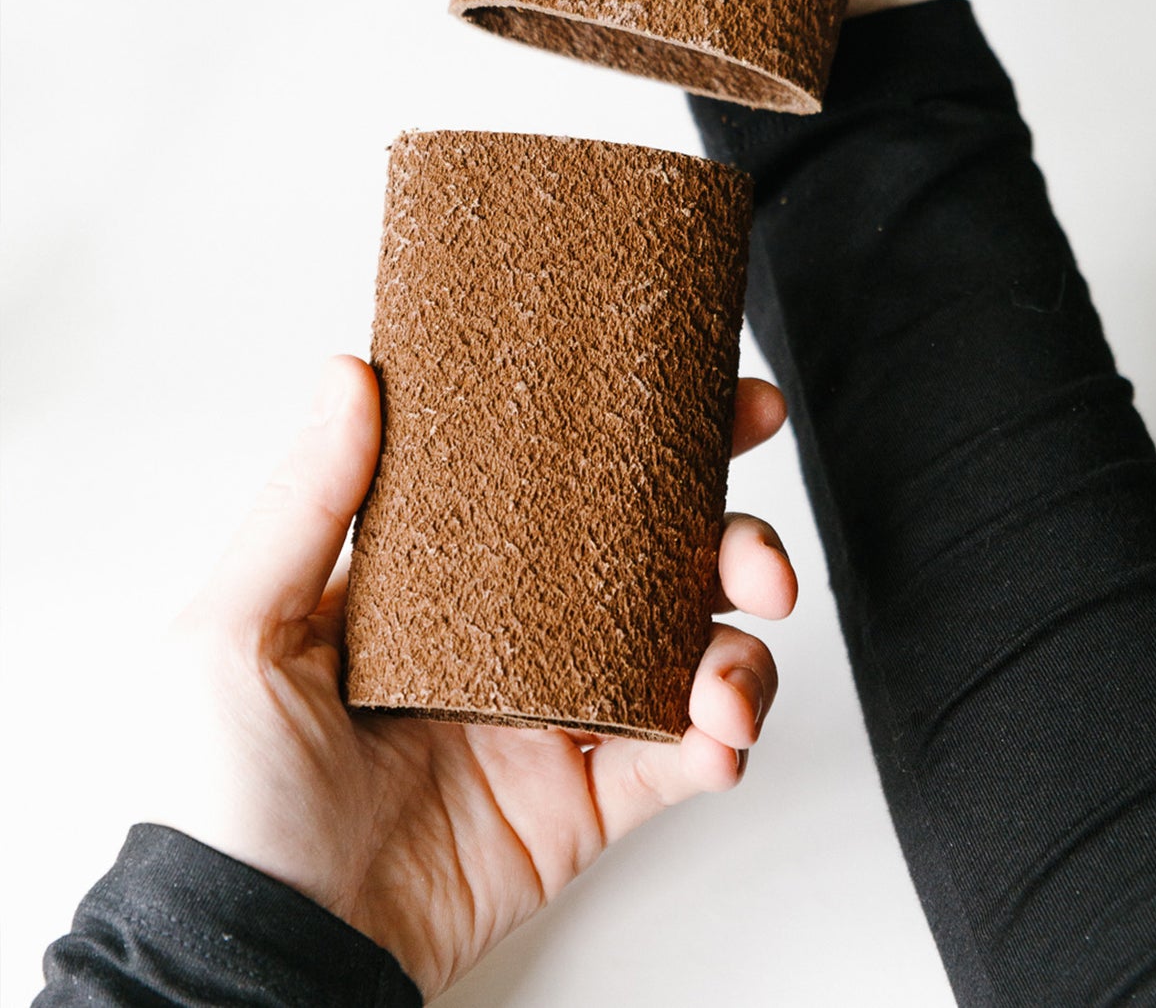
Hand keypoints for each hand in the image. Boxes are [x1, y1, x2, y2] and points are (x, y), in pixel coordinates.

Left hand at [144, 355, 794, 1001]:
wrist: (268, 949)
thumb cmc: (227, 794)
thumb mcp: (241, 628)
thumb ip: (306, 501)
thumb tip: (352, 373)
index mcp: (453, 580)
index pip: (566, 484)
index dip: (648, 441)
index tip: (715, 403)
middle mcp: (521, 635)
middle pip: (658, 561)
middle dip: (733, 541)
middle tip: (759, 556)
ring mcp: (560, 717)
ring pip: (691, 652)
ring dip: (740, 650)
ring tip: (731, 672)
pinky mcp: (586, 799)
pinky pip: (681, 759)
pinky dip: (721, 743)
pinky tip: (717, 737)